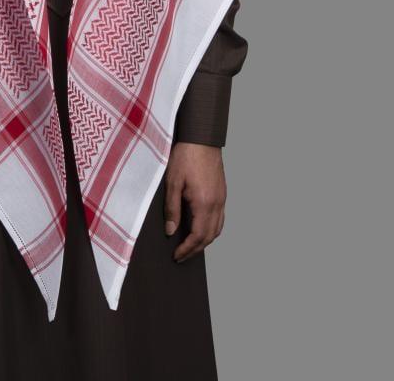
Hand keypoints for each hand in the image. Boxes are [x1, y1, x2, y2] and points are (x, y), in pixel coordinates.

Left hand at [164, 142, 225, 261]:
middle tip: (181, 256)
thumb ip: (172, 209)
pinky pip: (220, 218)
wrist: (202, 137)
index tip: (177, 256)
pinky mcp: (222, 193)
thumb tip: (171, 231)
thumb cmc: (186, 156)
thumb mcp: (173, 182)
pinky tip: (200, 227)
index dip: (187, 249)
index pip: (198, 236)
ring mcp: (222, 198)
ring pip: (218, 229)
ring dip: (205, 241)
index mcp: (204, 203)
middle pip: (210, 237)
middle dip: (195, 249)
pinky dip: (211, 229)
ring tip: (190, 245)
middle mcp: (217, 204)